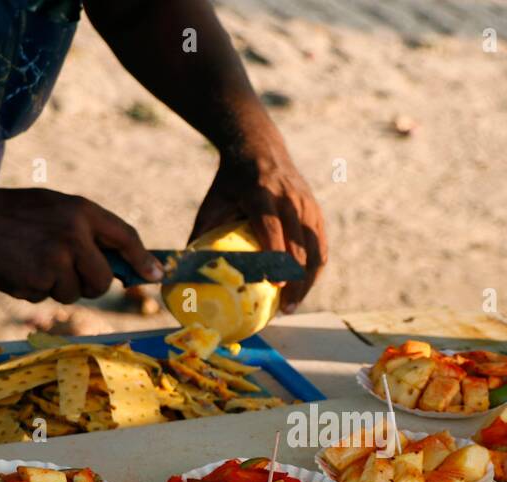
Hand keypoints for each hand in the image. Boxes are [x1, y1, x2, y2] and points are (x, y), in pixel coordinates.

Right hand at [0, 187, 162, 302]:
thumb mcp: (57, 209)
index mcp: (81, 210)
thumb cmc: (16, 214)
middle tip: (63, 268)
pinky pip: (47, 298)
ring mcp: (55, 260)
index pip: (125, 237)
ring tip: (32, 260)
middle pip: (102, 281)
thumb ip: (90, 233)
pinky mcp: (36, 281)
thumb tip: (126, 270)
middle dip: (89, 284)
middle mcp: (74, 234)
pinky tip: (16, 267)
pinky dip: (33, 289)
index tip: (156, 276)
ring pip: (74, 294)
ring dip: (57, 286)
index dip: (142, 260)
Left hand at [191, 142, 326, 312]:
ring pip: (316, 249)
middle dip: (295, 280)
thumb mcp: (213, 202)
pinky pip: (321, 246)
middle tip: (285, 307)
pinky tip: (305, 287)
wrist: (260, 149)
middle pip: (300, 245)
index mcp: (261, 195)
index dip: (276, 257)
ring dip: (308, 280)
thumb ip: (202, 233)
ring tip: (294, 304)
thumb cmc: (231, 182)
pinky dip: (315, 269)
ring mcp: (306, 205)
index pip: (273, 229)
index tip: (276, 286)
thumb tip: (185, 271)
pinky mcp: (315, 211)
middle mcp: (289, 199)